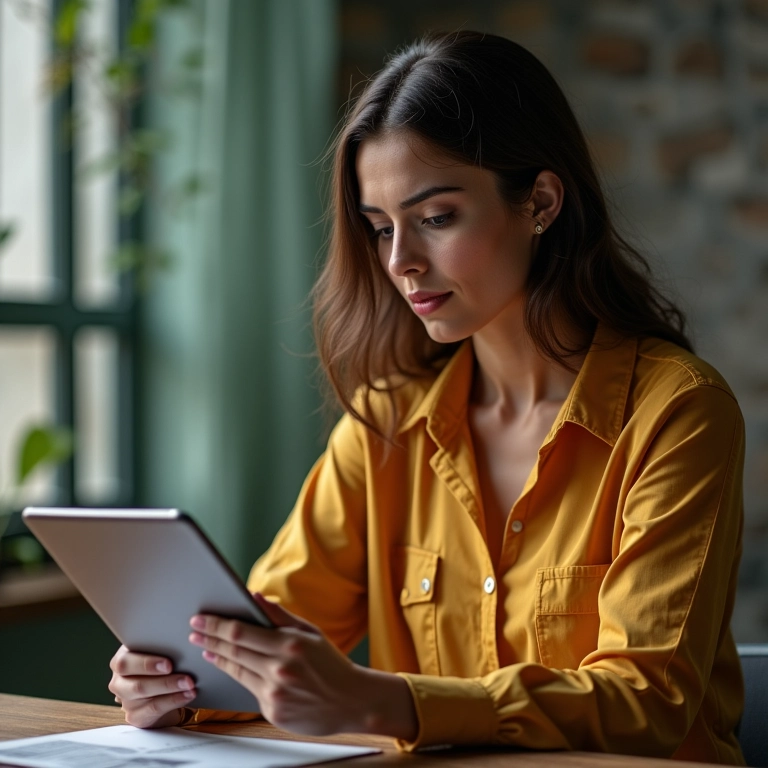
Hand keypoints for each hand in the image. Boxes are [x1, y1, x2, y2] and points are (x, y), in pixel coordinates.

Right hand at [108, 645, 195, 727]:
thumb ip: (160, 644)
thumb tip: (179, 639)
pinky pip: (154, 710)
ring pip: (147, 698)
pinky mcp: (135, 716)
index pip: (125, 663)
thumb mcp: (156, 649)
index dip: (146, 664)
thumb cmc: (158, 659)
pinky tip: (188, 695)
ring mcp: (125, 701)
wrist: (158, 685)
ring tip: (191, 686)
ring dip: (172, 691)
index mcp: (120, 660)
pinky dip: (174, 701)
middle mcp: (118, 682)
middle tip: (188, 679)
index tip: (169, 664)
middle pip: (137, 685)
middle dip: (165, 682)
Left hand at [189, 594, 417, 739]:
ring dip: (218, 658)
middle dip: (209, 640)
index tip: (200, 620)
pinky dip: (237, 676)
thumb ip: (280, 616)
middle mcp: (279, 669)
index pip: (241, 632)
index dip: (216, 625)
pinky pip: (249, 689)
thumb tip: (254, 597)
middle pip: (233, 651)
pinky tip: (229, 667)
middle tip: (194, 632)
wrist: (351, 701)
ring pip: (237, 670)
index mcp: (289, 644)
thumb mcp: (310, 632)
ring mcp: (274, 692)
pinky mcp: (272, 710)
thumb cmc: (331, 663)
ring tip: (206, 649)